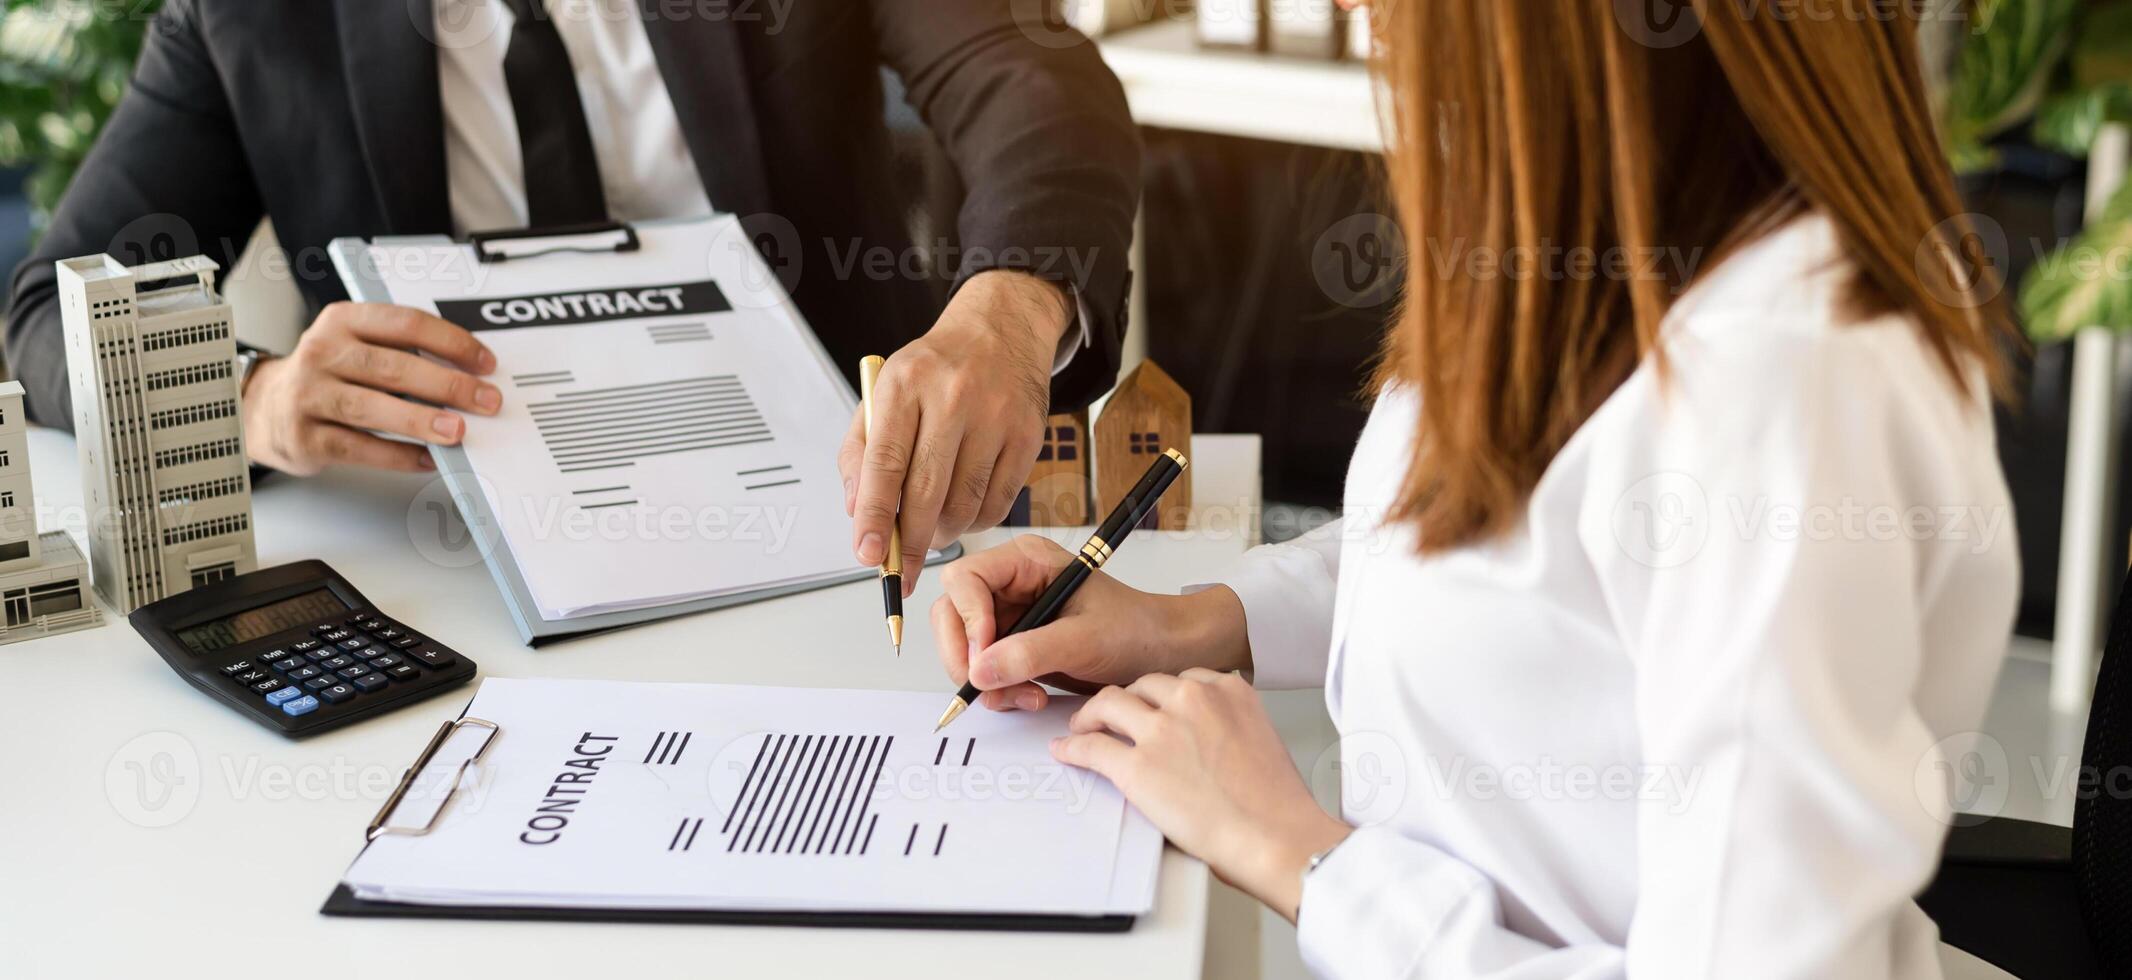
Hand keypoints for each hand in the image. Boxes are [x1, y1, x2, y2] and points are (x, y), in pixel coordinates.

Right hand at [243, 302, 500, 474]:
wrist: (262, 408)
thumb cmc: (327, 376)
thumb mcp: (354, 346)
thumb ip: (400, 351)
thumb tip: (468, 375)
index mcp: (342, 321)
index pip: (405, 324)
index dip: (451, 343)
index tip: (485, 364)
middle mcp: (322, 353)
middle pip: (393, 368)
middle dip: (448, 385)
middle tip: (486, 401)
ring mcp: (309, 396)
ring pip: (373, 408)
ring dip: (422, 421)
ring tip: (458, 431)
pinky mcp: (306, 437)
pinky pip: (360, 448)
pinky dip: (398, 456)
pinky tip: (427, 459)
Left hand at [839, 270, 1067, 590]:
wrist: (1000, 331)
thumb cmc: (934, 370)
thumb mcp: (884, 393)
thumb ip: (861, 451)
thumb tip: (858, 511)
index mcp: (906, 385)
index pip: (885, 463)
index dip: (876, 516)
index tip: (868, 554)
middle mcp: (952, 397)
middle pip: (927, 492)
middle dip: (911, 544)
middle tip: (899, 572)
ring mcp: (996, 417)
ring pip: (965, 503)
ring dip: (944, 535)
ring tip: (931, 535)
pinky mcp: (1028, 436)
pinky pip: (999, 502)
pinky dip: (976, 523)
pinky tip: (962, 516)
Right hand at [933, 535, 1249, 711]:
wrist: (1163, 653)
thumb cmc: (1136, 630)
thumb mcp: (1085, 640)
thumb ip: (1031, 653)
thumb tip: (979, 670)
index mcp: (1026, 562)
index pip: (965, 580)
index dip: (967, 619)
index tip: (984, 655)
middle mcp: (1010, 585)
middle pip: (952, 615)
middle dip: (966, 657)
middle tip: (987, 687)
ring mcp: (1010, 617)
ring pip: (964, 649)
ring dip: (985, 681)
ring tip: (1024, 696)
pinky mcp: (1014, 647)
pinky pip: (983, 670)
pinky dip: (998, 690)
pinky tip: (1030, 696)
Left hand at [1054, 669, 1351, 922]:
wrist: (1275, 837)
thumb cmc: (1275, 803)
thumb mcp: (1261, 738)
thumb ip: (1230, 725)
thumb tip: (1207, 737)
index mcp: (1228, 691)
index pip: (1180, 679)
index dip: (1159, 696)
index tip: (1151, 705)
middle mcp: (1192, 699)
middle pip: (1141, 686)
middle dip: (1126, 702)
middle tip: (1114, 716)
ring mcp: (1161, 730)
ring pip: (1108, 704)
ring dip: (1091, 715)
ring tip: (1083, 727)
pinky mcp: (1136, 767)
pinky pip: (1092, 747)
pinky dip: (1073, 747)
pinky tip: (1067, 750)